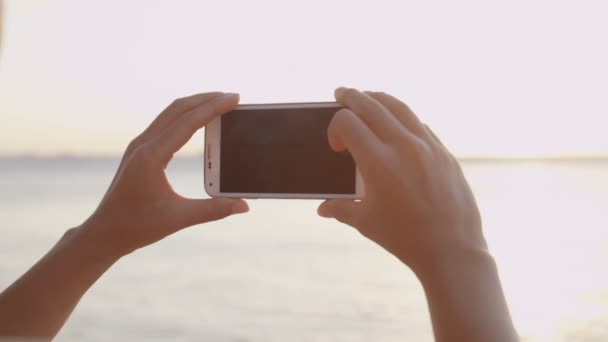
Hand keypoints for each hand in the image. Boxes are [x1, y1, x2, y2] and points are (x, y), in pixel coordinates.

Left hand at [79, 92, 248, 258]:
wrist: (104, 233)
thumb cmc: (136, 226)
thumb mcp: (178, 218)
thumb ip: (214, 210)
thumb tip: (243, 205)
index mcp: (151, 156)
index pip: (188, 122)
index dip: (213, 108)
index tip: (234, 98)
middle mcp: (143, 145)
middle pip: (178, 109)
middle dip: (206, 99)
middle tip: (232, 97)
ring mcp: (139, 146)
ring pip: (170, 113)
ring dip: (195, 104)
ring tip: (219, 102)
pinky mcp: (139, 152)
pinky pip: (164, 123)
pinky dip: (184, 116)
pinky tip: (196, 121)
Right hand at [318, 88, 485, 273]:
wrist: (452, 249)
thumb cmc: (404, 238)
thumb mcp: (366, 222)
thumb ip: (340, 209)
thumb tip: (322, 208)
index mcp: (378, 163)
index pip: (348, 123)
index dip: (335, 128)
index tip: (336, 147)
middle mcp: (403, 147)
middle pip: (371, 105)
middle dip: (351, 97)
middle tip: (340, 94)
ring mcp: (428, 146)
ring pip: (399, 107)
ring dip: (378, 98)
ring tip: (366, 96)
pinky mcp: (444, 152)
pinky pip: (419, 124)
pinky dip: (402, 116)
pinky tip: (396, 122)